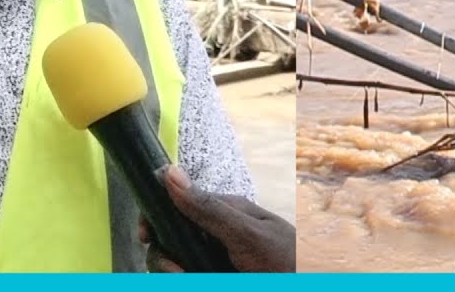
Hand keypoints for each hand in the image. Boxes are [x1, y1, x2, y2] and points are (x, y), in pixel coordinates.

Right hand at [138, 165, 295, 272]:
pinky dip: (186, 276)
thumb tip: (169, 173)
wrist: (308, 280)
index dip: (154, 221)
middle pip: (169, 242)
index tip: (146, 235)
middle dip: (164, 259)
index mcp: (222, 213)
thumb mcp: (246, 232)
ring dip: (176, 273)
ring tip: (189, 277)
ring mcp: (215, 260)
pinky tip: (194, 278)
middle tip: (178, 272)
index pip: (173, 207)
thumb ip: (208, 208)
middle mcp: (214, 235)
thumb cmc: (286, 258)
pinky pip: (190, 274)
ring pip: (176, 265)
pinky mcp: (214, 272)